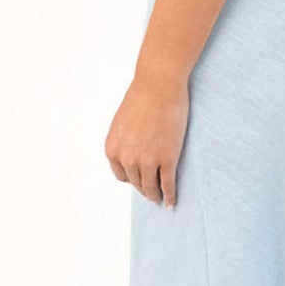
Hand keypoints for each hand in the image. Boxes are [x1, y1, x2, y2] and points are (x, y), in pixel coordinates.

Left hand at [104, 65, 189, 206]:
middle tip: (151, 194)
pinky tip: (171, 200)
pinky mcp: (167, 159)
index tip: (138, 181)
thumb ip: (125, 141)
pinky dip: (169, 195)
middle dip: (144, 189)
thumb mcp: (123, 122)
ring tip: (160, 199)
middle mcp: (127, 158)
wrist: (159, 85)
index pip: (121, 175)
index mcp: (113, 149)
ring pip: (150, 187)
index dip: (131, 179)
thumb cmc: (143, 96)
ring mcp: (148, 160)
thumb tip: (133, 153)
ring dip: (155, 195)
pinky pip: (167, 184)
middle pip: (136, 182)